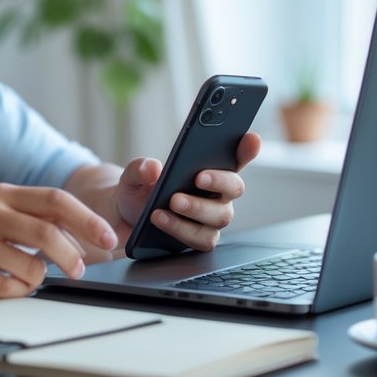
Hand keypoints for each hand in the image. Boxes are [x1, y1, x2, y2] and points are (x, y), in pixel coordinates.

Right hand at [0, 183, 117, 302]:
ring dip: (36, 280)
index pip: (57, 200)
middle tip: (79, 270)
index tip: (108, 238)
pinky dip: (13, 293)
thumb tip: (78, 234)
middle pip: (50, 233)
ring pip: (33, 267)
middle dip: (74, 256)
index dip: (88, 220)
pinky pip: (9, 290)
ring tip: (17, 278)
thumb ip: (26, 215)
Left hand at [114, 132, 260, 252]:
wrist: (126, 218)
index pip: (236, 157)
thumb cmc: (139, 190)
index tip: (250, 138)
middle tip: (198, 177)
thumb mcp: (133, 175)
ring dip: (197, 207)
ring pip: (220, 215)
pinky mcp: (200, 238)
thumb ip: (140, 168)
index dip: (247, 148)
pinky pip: (201, 238)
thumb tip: (152, 168)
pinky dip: (181, 228)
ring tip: (172, 201)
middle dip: (219, 181)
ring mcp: (211, 218)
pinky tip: (161, 218)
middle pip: (234, 187)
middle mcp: (217, 194)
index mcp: (209, 170)